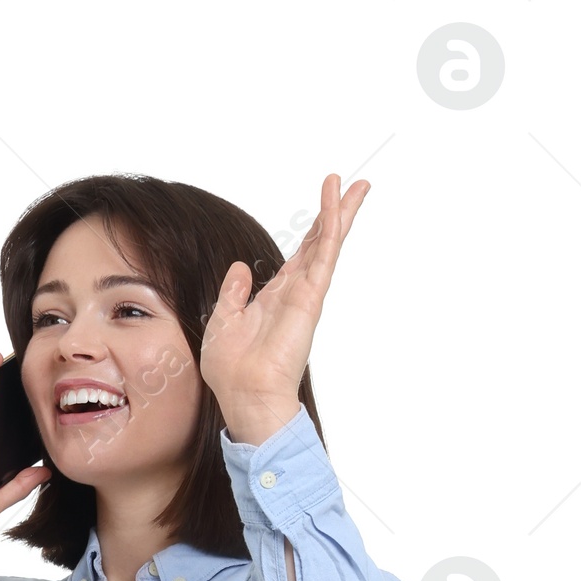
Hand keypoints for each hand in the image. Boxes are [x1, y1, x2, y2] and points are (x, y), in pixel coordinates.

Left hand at [199, 174, 369, 444]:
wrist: (245, 396)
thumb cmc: (232, 371)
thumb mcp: (223, 321)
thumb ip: (233, 294)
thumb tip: (240, 269)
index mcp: (277, 298)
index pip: (300, 256)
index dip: (312, 230)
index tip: (326, 205)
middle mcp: (296, 293)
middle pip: (321, 244)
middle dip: (337, 213)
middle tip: (355, 185)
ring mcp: (306, 294)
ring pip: (328, 244)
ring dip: (341, 212)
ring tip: (357, 184)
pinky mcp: (311, 298)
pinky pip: (324, 255)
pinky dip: (331, 227)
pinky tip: (338, 203)